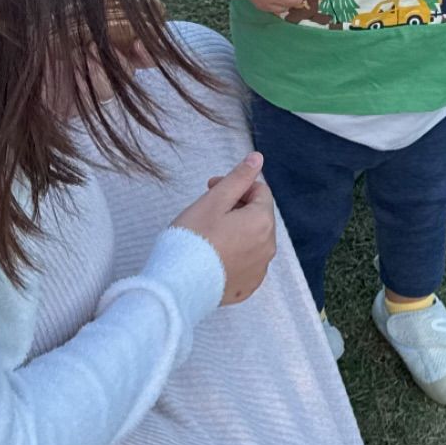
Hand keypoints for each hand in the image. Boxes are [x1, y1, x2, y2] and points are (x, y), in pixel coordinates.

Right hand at [171, 153, 276, 305]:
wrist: (177, 285)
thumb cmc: (192, 240)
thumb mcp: (213, 201)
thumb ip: (238, 178)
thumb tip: (258, 158)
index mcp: (262, 222)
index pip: (260, 192)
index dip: (236, 186)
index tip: (211, 188)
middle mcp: (269, 247)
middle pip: (258, 216)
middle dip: (236, 207)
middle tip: (207, 210)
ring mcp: (259, 270)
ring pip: (252, 240)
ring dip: (236, 231)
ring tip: (207, 235)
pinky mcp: (247, 286)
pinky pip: (246, 263)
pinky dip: (234, 255)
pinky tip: (212, 256)